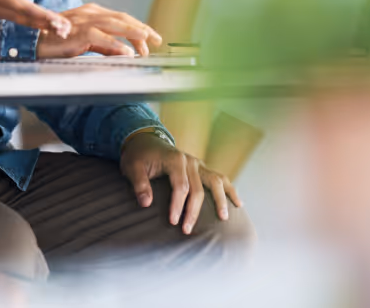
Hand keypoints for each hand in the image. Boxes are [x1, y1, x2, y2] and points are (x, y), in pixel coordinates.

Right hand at [0, 0, 71, 35]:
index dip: (44, 16)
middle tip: (66, 30)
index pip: (27, 8)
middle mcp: (0, 7)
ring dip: (41, 25)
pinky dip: (31, 22)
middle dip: (48, 25)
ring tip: (59, 29)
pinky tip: (40, 22)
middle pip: (28, 19)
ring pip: (24, 21)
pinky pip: (18, 18)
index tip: (59, 22)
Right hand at [37, 3, 161, 57]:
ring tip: (148, 40)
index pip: (121, 18)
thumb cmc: (56, 41)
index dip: (138, 27)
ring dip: (134, 32)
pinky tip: (128, 52)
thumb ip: (104, 45)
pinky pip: (102, 38)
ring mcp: (84, 22)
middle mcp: (90, 13)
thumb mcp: (85, 42)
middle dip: (142, 28)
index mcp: (92, 13)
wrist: (32, 41)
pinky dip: (116, 45)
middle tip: (157, 39)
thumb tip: (125, 51)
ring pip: (115, 24)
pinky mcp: (79, 33)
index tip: (151, 38)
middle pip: (122, 18)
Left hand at [119, 131, 242, 233]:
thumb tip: (146, 203)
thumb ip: (139, 184)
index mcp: (174, 159)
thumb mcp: (132, 167)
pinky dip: (230, 190)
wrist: (144, 140)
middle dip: (194, 211)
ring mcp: (198, 164)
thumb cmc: (138, 156)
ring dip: (220, 200)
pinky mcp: (201, 168)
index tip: (173, 222)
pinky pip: (219, 178)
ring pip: (215, 182)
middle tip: (187, 230)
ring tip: (223, 218)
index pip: (180, 186)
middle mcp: (189, 161)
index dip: (177, 205)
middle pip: (198, 189)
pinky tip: (238, 204)